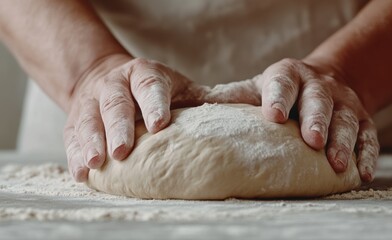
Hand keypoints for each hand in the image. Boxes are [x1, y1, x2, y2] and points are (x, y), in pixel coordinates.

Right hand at [64, 54, 207, 181]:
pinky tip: (82, 171)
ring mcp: (91, 100)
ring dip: (92, 141)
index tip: (159, 125)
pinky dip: (75, 153)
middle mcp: (115, 83)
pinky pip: (72, 135)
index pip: (150, 86)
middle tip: (123, 151)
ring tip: (96, 163)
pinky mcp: (75, 119)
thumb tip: (247, 111)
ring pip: (89, 119)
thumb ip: (205, 97)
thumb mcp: (179, 87)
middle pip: (116, 103)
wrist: (109, 78)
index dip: (154, 104)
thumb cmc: (153, 89)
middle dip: (119, 127)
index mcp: (145, 74)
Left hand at [207, 58, 379, 181]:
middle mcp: (318, 85)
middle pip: (320, 100)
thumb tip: (187, 116)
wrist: (322, 80)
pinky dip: (367, 154)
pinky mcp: (364, 118)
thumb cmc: (278, 91)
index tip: (273, 116)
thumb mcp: (254, 89)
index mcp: (287, 75)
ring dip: (343, 141)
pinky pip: (369, 135)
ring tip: (336, 164)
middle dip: (317, 119)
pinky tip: (361, 173)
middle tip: (312, 141)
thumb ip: (230, 99)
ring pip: (347, 119)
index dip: (279, 97)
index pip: (282, 82)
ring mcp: (344, 102)